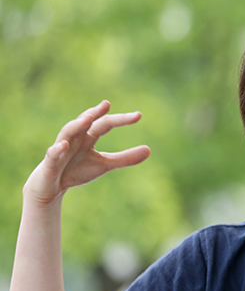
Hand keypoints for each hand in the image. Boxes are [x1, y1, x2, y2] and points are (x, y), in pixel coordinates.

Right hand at [24, 100, 150, 205]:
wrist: (52, 186)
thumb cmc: (77, 170)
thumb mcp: (105, 164)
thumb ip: (125, 158)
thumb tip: (149, 149)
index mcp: (88, 136)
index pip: (106, 124)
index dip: (121, 120)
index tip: (138, 115)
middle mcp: (75, 137)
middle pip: (86, 122)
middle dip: (95, 113)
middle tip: (106, 104)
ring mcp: (61, 147)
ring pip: (67, 132)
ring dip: (76, 125)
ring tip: (87, 118)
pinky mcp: (50, 162)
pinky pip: (53, 153)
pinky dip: (58, 148)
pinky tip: (64, 145)